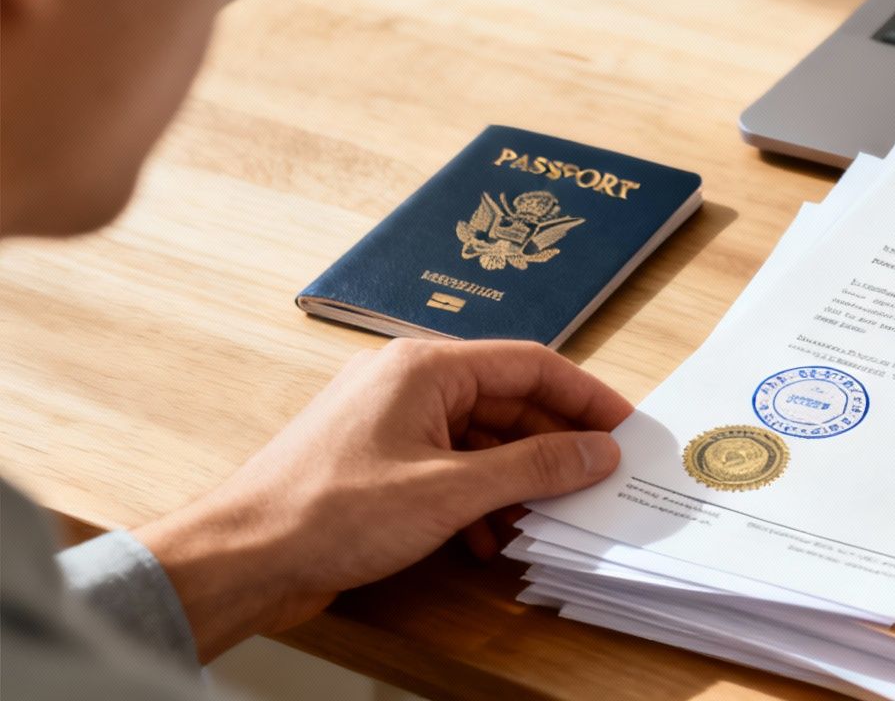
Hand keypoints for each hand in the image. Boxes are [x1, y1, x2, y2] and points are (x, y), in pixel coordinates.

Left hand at [132, 338, 631, 660]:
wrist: (241, 559)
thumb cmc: (328, 513)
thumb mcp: (451, 491)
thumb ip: (534, 467)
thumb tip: (597, 451)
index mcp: (425, 366)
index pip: (531, 363)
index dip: (585, 396)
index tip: (625, 427)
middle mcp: (407, 382)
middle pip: (507, 400)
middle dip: (552, 443)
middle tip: (597, 477)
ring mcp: (388, 422)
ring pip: (478, 437)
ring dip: (515, 477)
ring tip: (545, 513)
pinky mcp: (375, 462)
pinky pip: (447, 465)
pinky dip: (477, 497)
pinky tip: (489, 536)